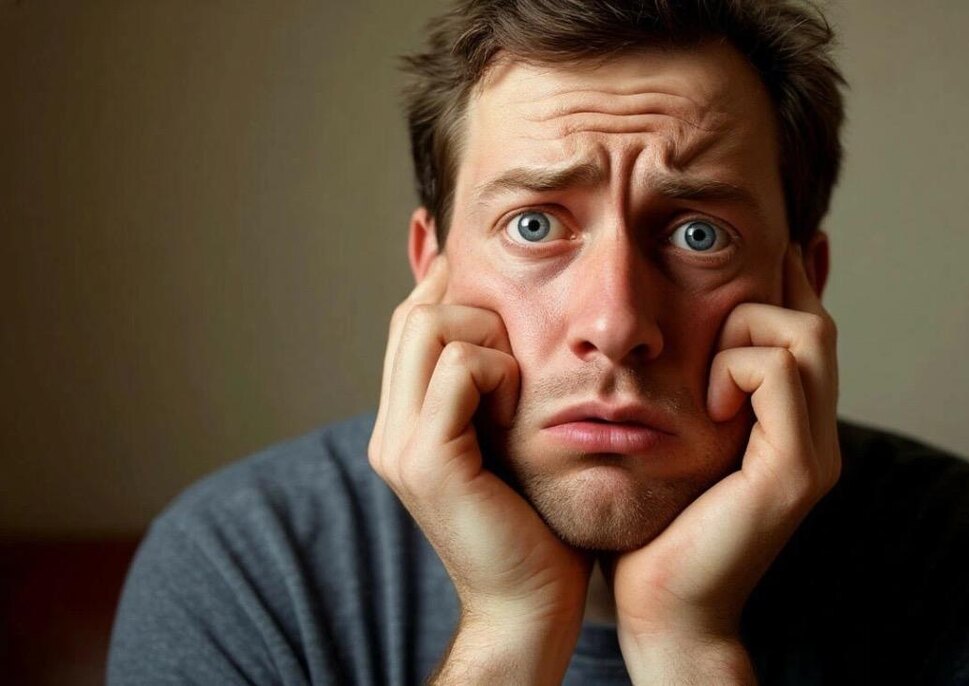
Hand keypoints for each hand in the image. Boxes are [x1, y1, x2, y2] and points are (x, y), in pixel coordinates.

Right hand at [367, 256, 591, 683]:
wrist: (531, 604)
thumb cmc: (538, 525)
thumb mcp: (510, 438)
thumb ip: (493, 391)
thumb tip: (507, 324)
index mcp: (405, 423)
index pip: (410, 321)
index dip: (452, 292)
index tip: (501, 294)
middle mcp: (390, 431)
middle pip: (415, 313)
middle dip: (477, 311)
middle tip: (519, 356)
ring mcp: (400, 445)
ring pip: (430, 325)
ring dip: (491, 341)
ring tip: (519, 393)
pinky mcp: (428, 460)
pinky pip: (459, 367)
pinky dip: (500, 372)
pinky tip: (521, 413)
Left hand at [610, 245, 841, 682]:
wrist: (661, 608)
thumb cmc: (650, 524)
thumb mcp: (668, 437)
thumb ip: (686, 387)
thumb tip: (666, 329)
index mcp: (788, 427)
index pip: (805, 329)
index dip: (790, 277)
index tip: (769, 237)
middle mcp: (815, 436)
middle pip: (814, 320)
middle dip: (768, 289)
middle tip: (724, 281)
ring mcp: (814, 454)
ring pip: (804, 333)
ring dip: (744, 330)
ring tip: (705, 376)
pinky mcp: (796, 472)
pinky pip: (776, 372)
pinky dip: (737, 366)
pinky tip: (708, 400)